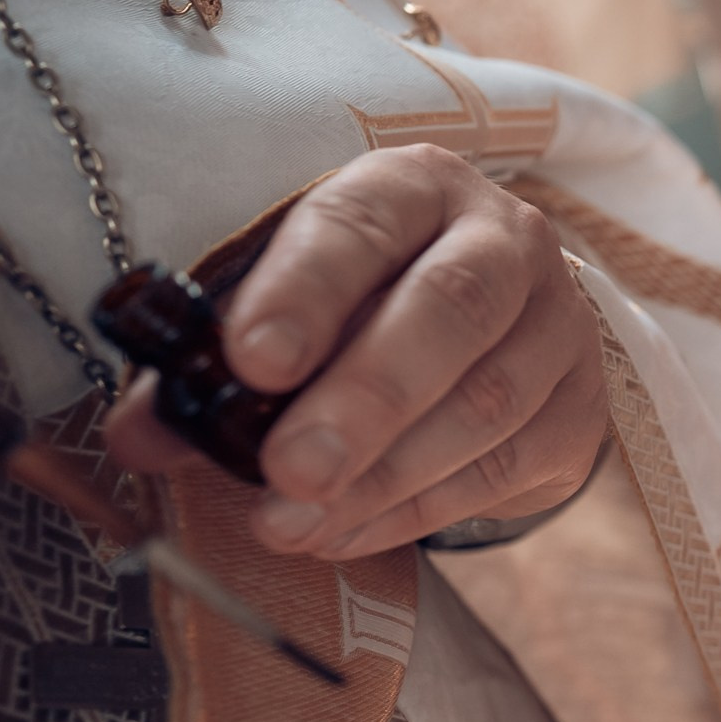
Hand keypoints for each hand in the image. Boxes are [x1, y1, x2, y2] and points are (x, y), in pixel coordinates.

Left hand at [107, 144, 610, 558]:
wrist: (500, 330)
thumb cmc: (370, 303)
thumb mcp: (291, 301)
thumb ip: (215, 362)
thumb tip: (140, 435)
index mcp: (417, 189)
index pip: (362, 226)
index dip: (305, 291)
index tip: (251, 361)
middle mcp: (506, 241)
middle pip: (449, 311)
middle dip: (364, 398)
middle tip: (289, 470)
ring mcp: (557, 327)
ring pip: (487, 402)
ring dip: (385, 474)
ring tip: (296, 523)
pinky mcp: (579, 410)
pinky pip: (505, 467)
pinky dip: (418, 509)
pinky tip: (346, 532)